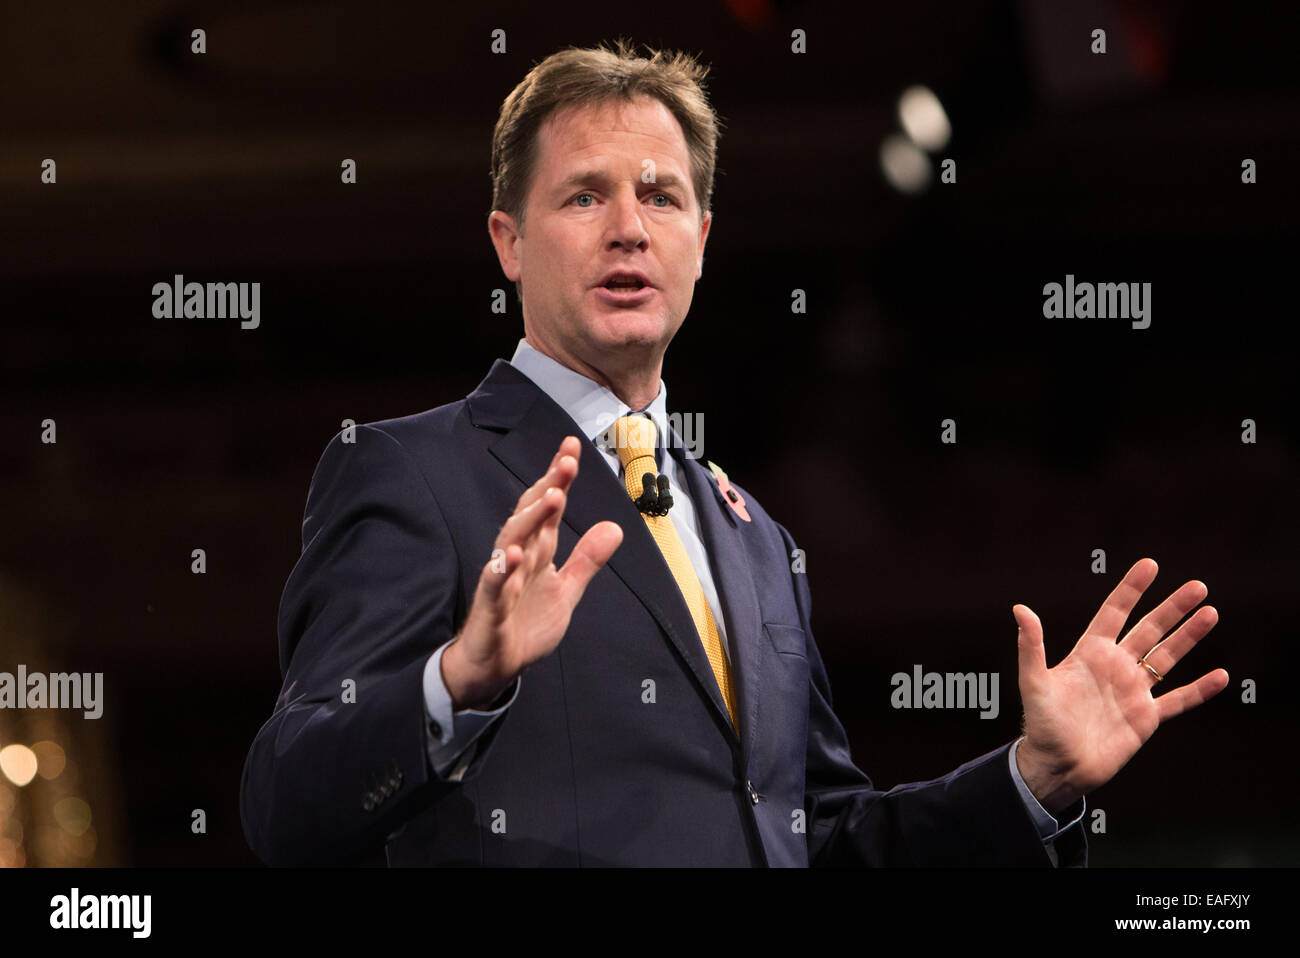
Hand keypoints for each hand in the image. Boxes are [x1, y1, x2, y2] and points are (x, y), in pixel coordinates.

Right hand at [441, 436, 623, 709]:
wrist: (493, 667)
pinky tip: (512, 556)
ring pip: (512, 543)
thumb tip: (614, 527)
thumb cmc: (524, 624)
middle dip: (547, 488)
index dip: (558, 478)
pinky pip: (494, 587)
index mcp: (536, 552)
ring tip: (551, 498)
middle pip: (530, 516)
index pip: (548, 508)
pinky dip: (502, 571)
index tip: (572, 447)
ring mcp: (502, 582)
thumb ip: (587, 560)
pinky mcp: (490, 609)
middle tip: (567, 462)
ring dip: (530, 520)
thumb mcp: (565, 591)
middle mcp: (517, 559)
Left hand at [1014, 557, 1228, 814]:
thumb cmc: (1041, 725)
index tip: (1150, 565)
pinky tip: (1220, 675)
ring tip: (1211, 613)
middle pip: (1149, 630)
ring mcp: (1133, 691)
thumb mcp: (1034, 682)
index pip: (1114, 612)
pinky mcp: (1146, 718)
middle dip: (1173, 608)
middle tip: (1198, 586)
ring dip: (1189, 637)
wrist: (1058, 766)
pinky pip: (1178, 700)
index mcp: (1089, 653)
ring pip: (1167, 658)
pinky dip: (1199, 690)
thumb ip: (1031, 646)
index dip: (1131, 589)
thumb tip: (1020, 608)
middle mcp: (1115, 667)